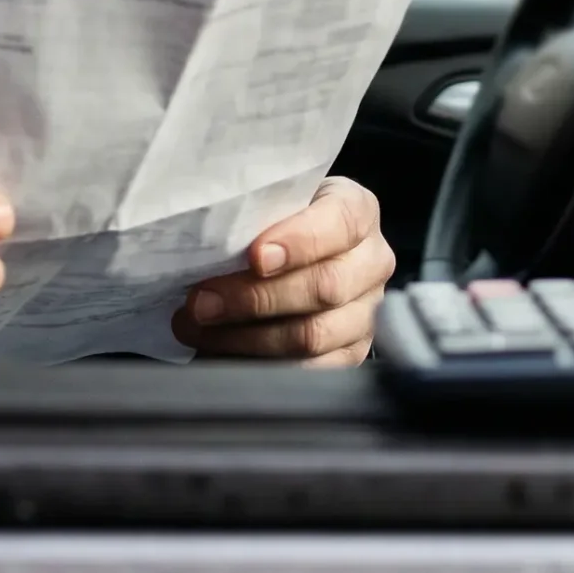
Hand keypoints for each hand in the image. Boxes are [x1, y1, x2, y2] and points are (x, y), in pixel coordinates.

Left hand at [173, 177, 392, 365]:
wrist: (296, 255)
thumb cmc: (277, 224)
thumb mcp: (272, 202)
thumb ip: (256, 213)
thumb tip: (209, 239)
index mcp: (358, 211)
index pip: (339, 224)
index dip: (299, 242)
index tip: (255, 256)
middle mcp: (372, 261)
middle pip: (325, 287)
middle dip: (255, 298)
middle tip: (202, 302)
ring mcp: (367, 311)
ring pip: (314, 335)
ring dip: (248, 337)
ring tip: (201, 328)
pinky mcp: (353, 352)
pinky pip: (312, 370)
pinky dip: (263, 365)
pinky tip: (225, 352)